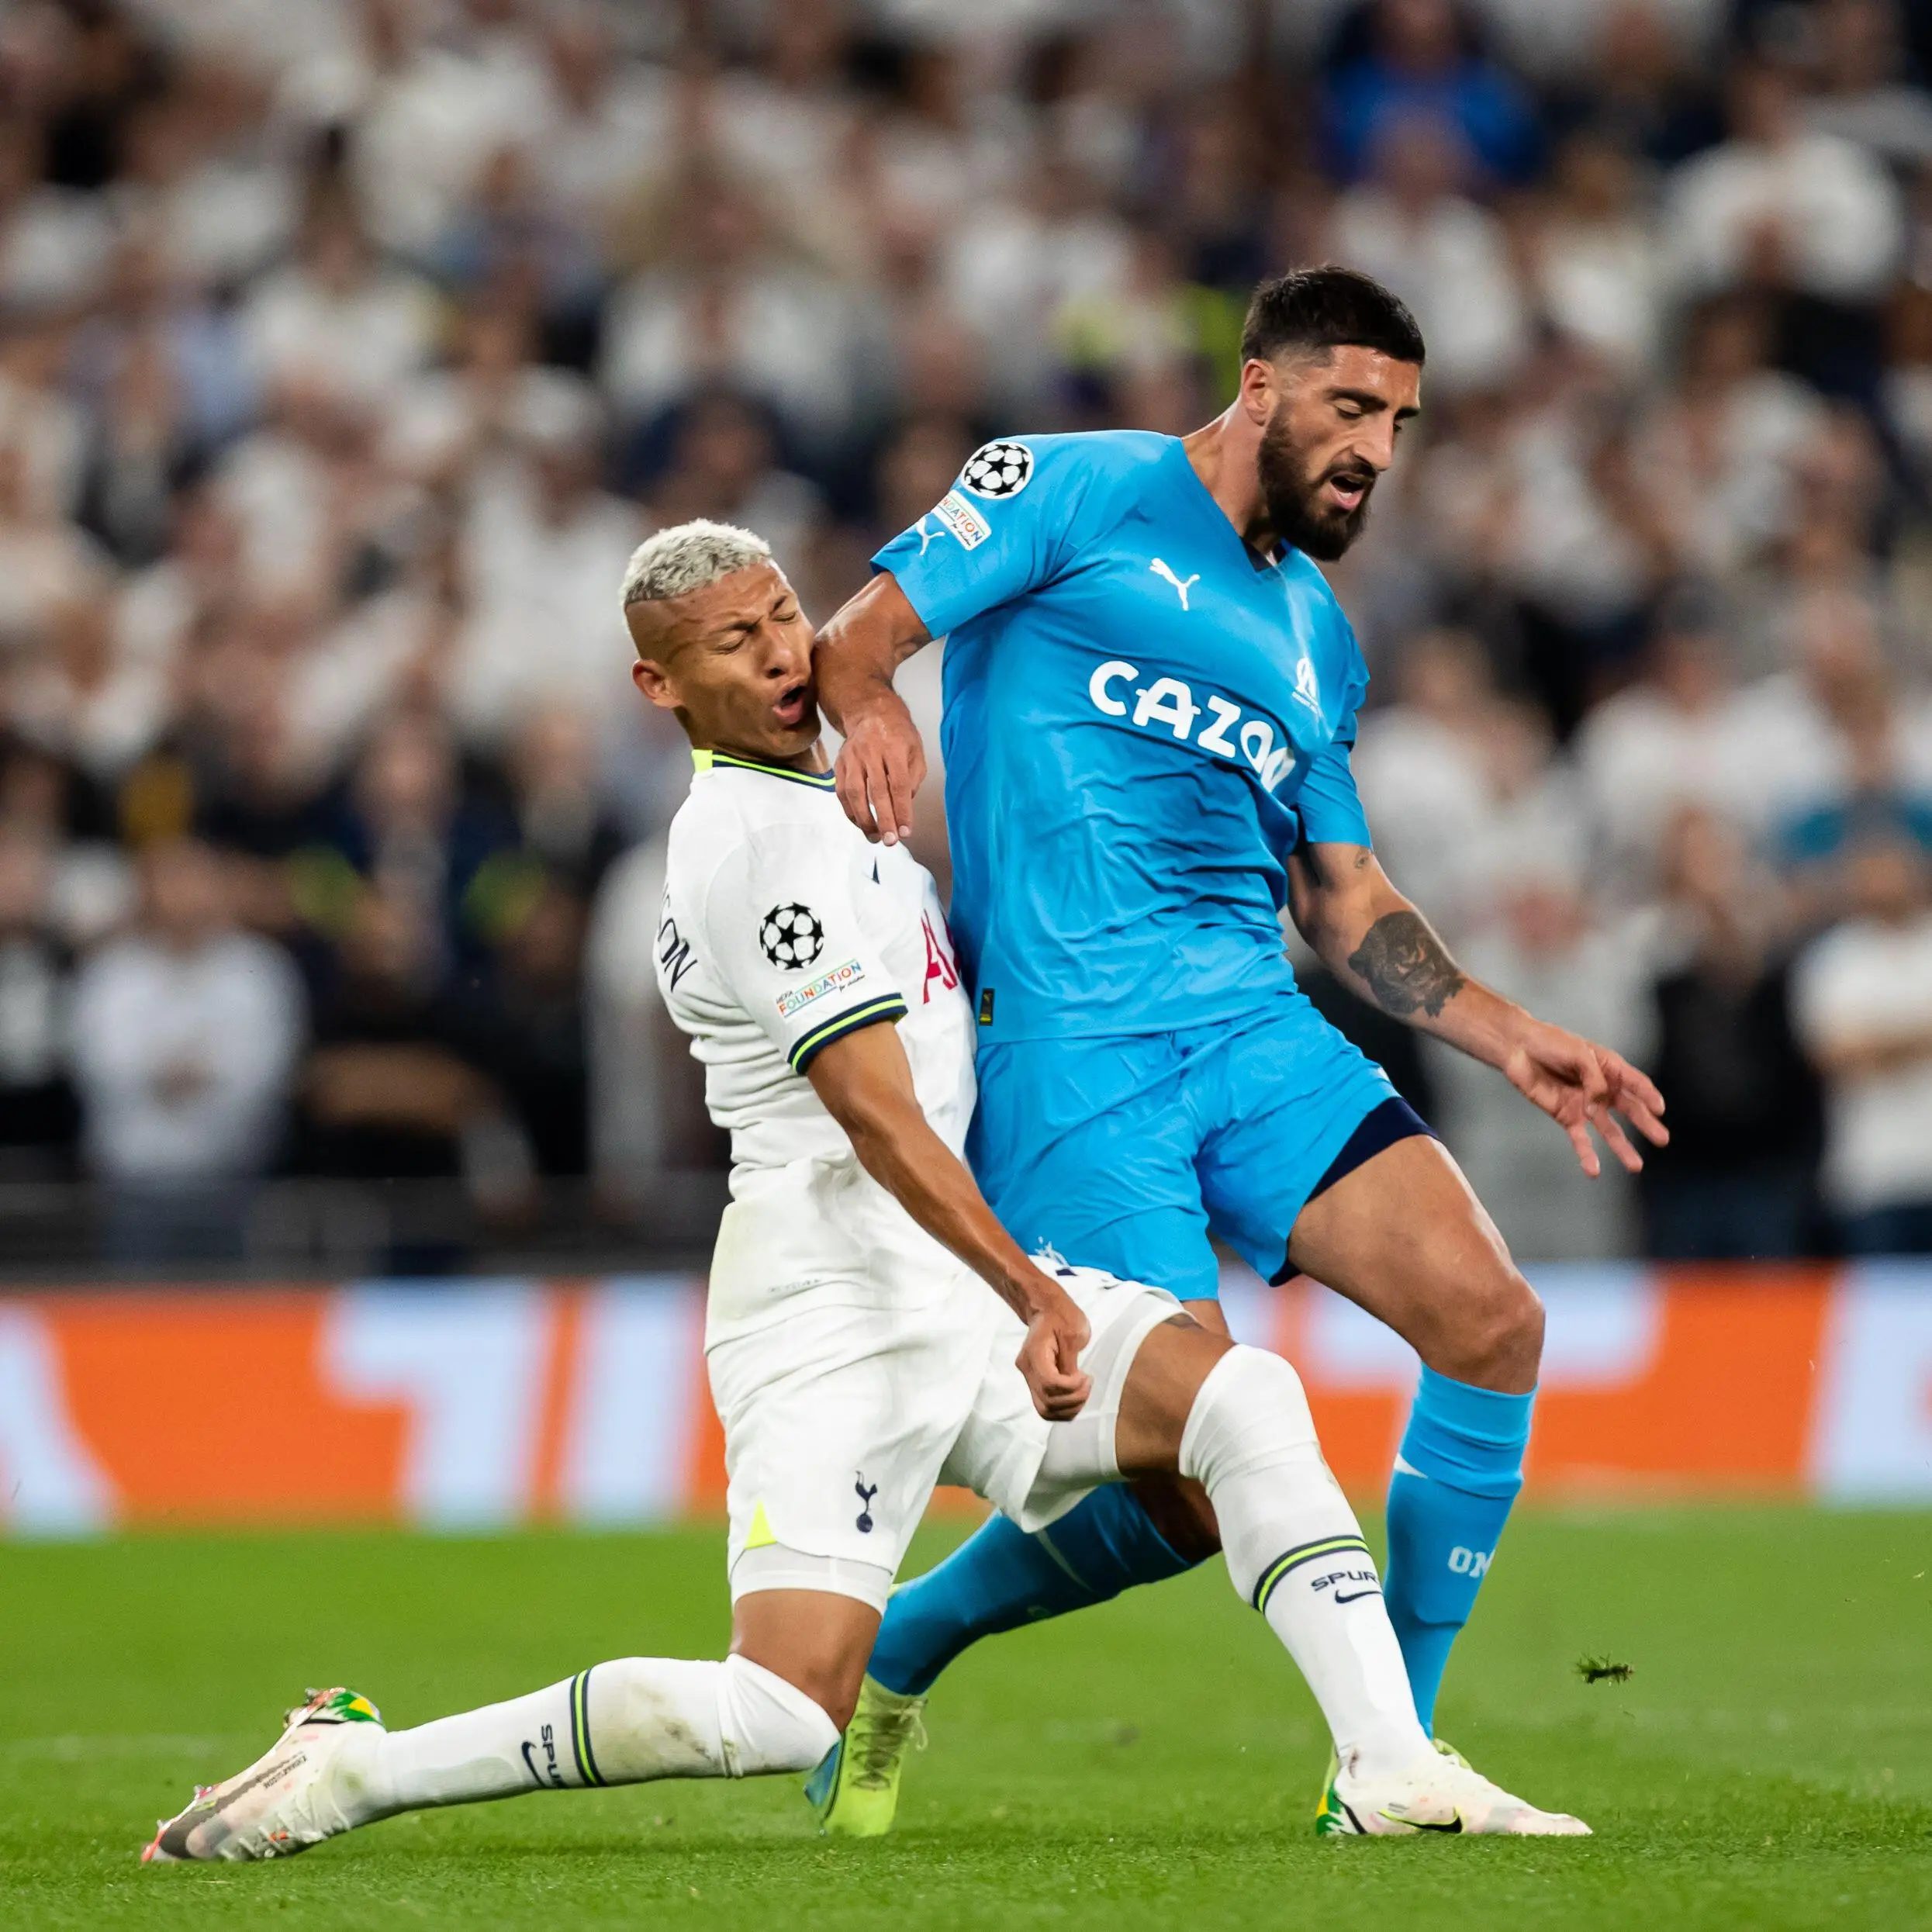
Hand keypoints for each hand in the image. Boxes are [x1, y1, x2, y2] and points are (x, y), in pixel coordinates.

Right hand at [833, 700, 925, 845]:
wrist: (871, 713)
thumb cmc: (899, 736)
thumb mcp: (916, 751)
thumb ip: (914, 779)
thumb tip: (904, 808)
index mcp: (894, 748)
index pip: (899, 784)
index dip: (902, 810)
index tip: (906, 831)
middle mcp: (870, 752)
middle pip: (876, 791)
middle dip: (884, 819)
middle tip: (890, 841)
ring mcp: (851, 758)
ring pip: (854, 793)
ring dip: (864, 819)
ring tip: (874, 837)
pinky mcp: (839, 764)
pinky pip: (841, 792)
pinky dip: (850, 811)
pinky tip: (860, 824)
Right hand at [1015, 1284, 1091, 1421]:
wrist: (1046, 1309)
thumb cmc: (1062, 1316)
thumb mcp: (1073, 1333)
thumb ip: (1070, 1362)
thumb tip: (1072, 1385)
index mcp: (1034, 1354)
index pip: (1050, 1384)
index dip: (1071, 1387)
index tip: (1086, 1376)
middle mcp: (1026, 1369)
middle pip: (1047, 1402)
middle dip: (1073, 1400)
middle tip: (1088, 1384)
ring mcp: (1028, 1377)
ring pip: (1045, 1410)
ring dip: (1069, 1408)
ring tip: (1083, 1392)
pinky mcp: (1035, 1382)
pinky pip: (1046, 1406)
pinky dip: (1063, 1409)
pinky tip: (1076, 1396)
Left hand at [1501, 1017, 1667, 1178]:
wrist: (1518, 1049)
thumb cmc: (1550, 1043)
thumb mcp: (1579, 1054)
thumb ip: (1593, 1080)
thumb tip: (1598, 1106)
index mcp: (1609, 1068)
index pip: (1635, 1083)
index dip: (1648, 1095)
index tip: (1659, 1109)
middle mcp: (1601, 1089)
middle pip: (1629, 1108)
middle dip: (1645, 1123)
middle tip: (1662, 1140)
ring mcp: (1585, 1105)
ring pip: (1609, 1129)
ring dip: (1622, 1147)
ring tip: (1636, 1166)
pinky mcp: (1567, 1116)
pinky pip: (1580, 1139)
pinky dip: (1587, 1155)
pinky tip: (1593, 1171)